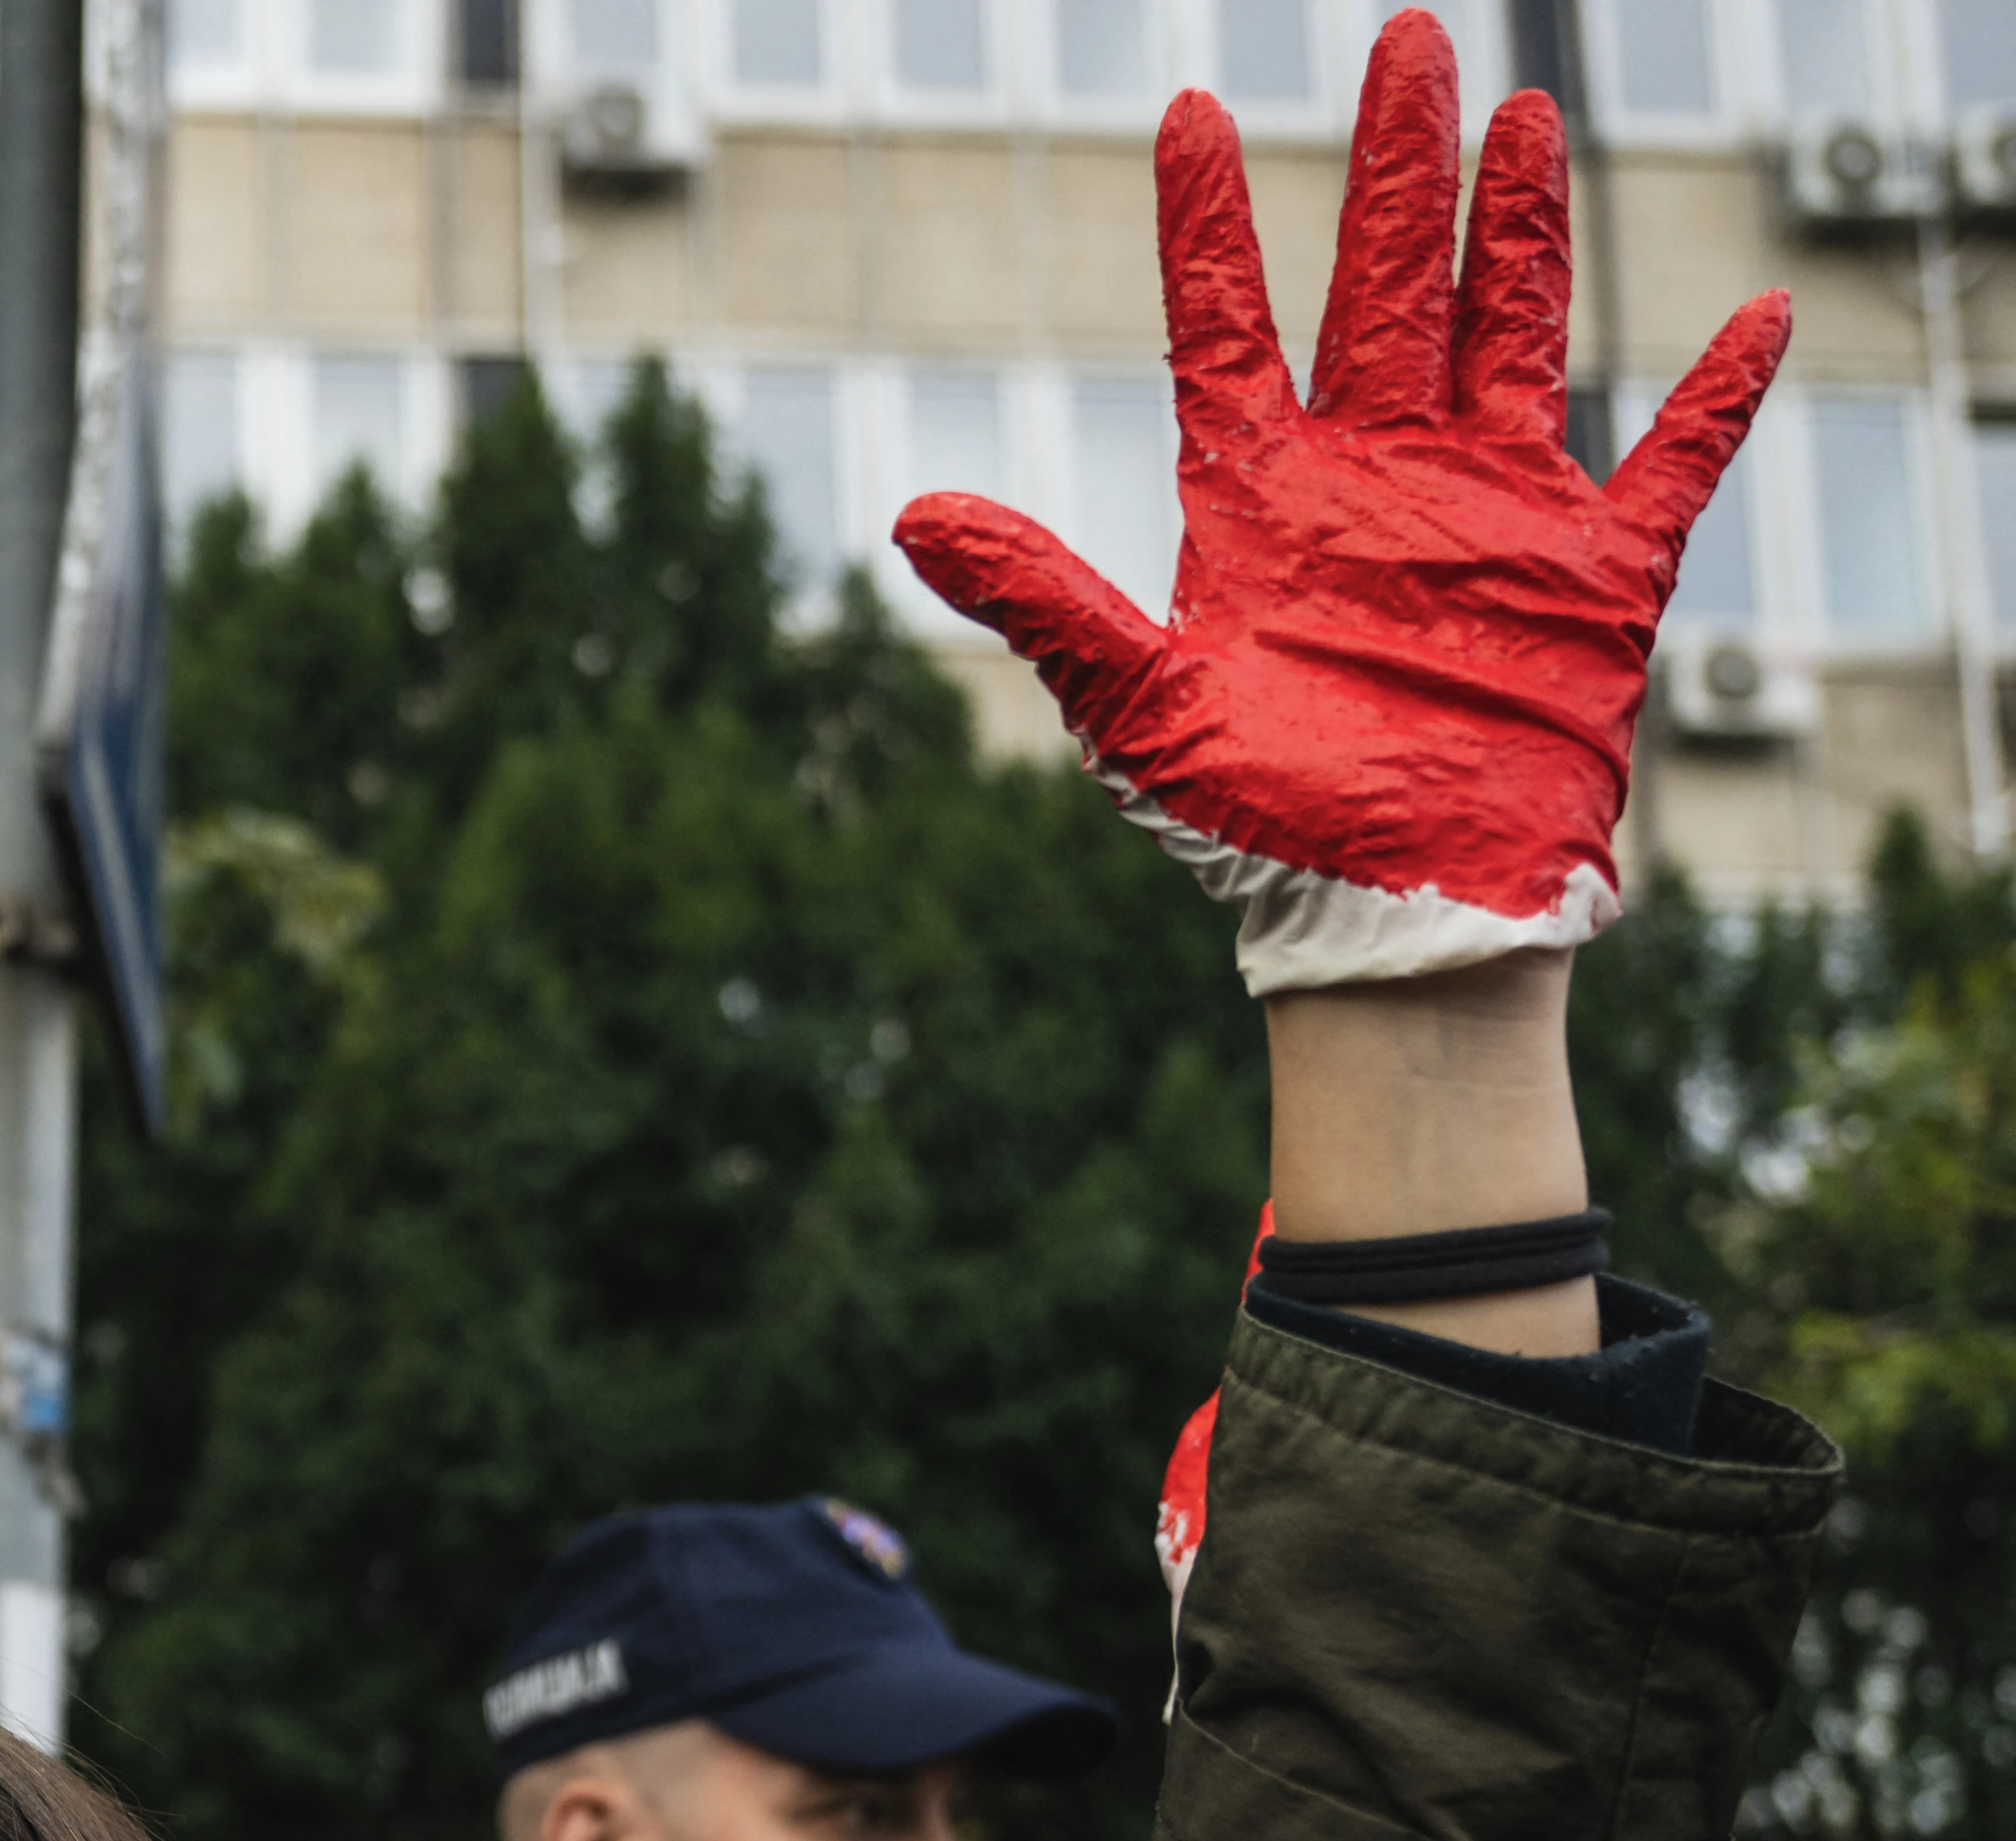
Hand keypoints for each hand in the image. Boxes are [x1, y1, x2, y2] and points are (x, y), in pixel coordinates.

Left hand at [894, 8, 1785, 995]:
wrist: (1377, 922)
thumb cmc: (1250, 829)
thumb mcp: (1135, 707)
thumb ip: (1044, 601)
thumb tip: (910, 518)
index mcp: (1260, 500)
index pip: (1224, 327)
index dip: (1206, 225)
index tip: (1188, 112)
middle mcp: (1373, 481)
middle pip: (1382, 285)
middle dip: (1394, 166)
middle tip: (1407, 36)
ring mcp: (1487, 516)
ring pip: (1506, 331)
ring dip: (1515, 228)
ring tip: (1517, 114)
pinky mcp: (1589, 577)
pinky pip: (1668, 466)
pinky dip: (1717, 398)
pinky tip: (1759, 319)